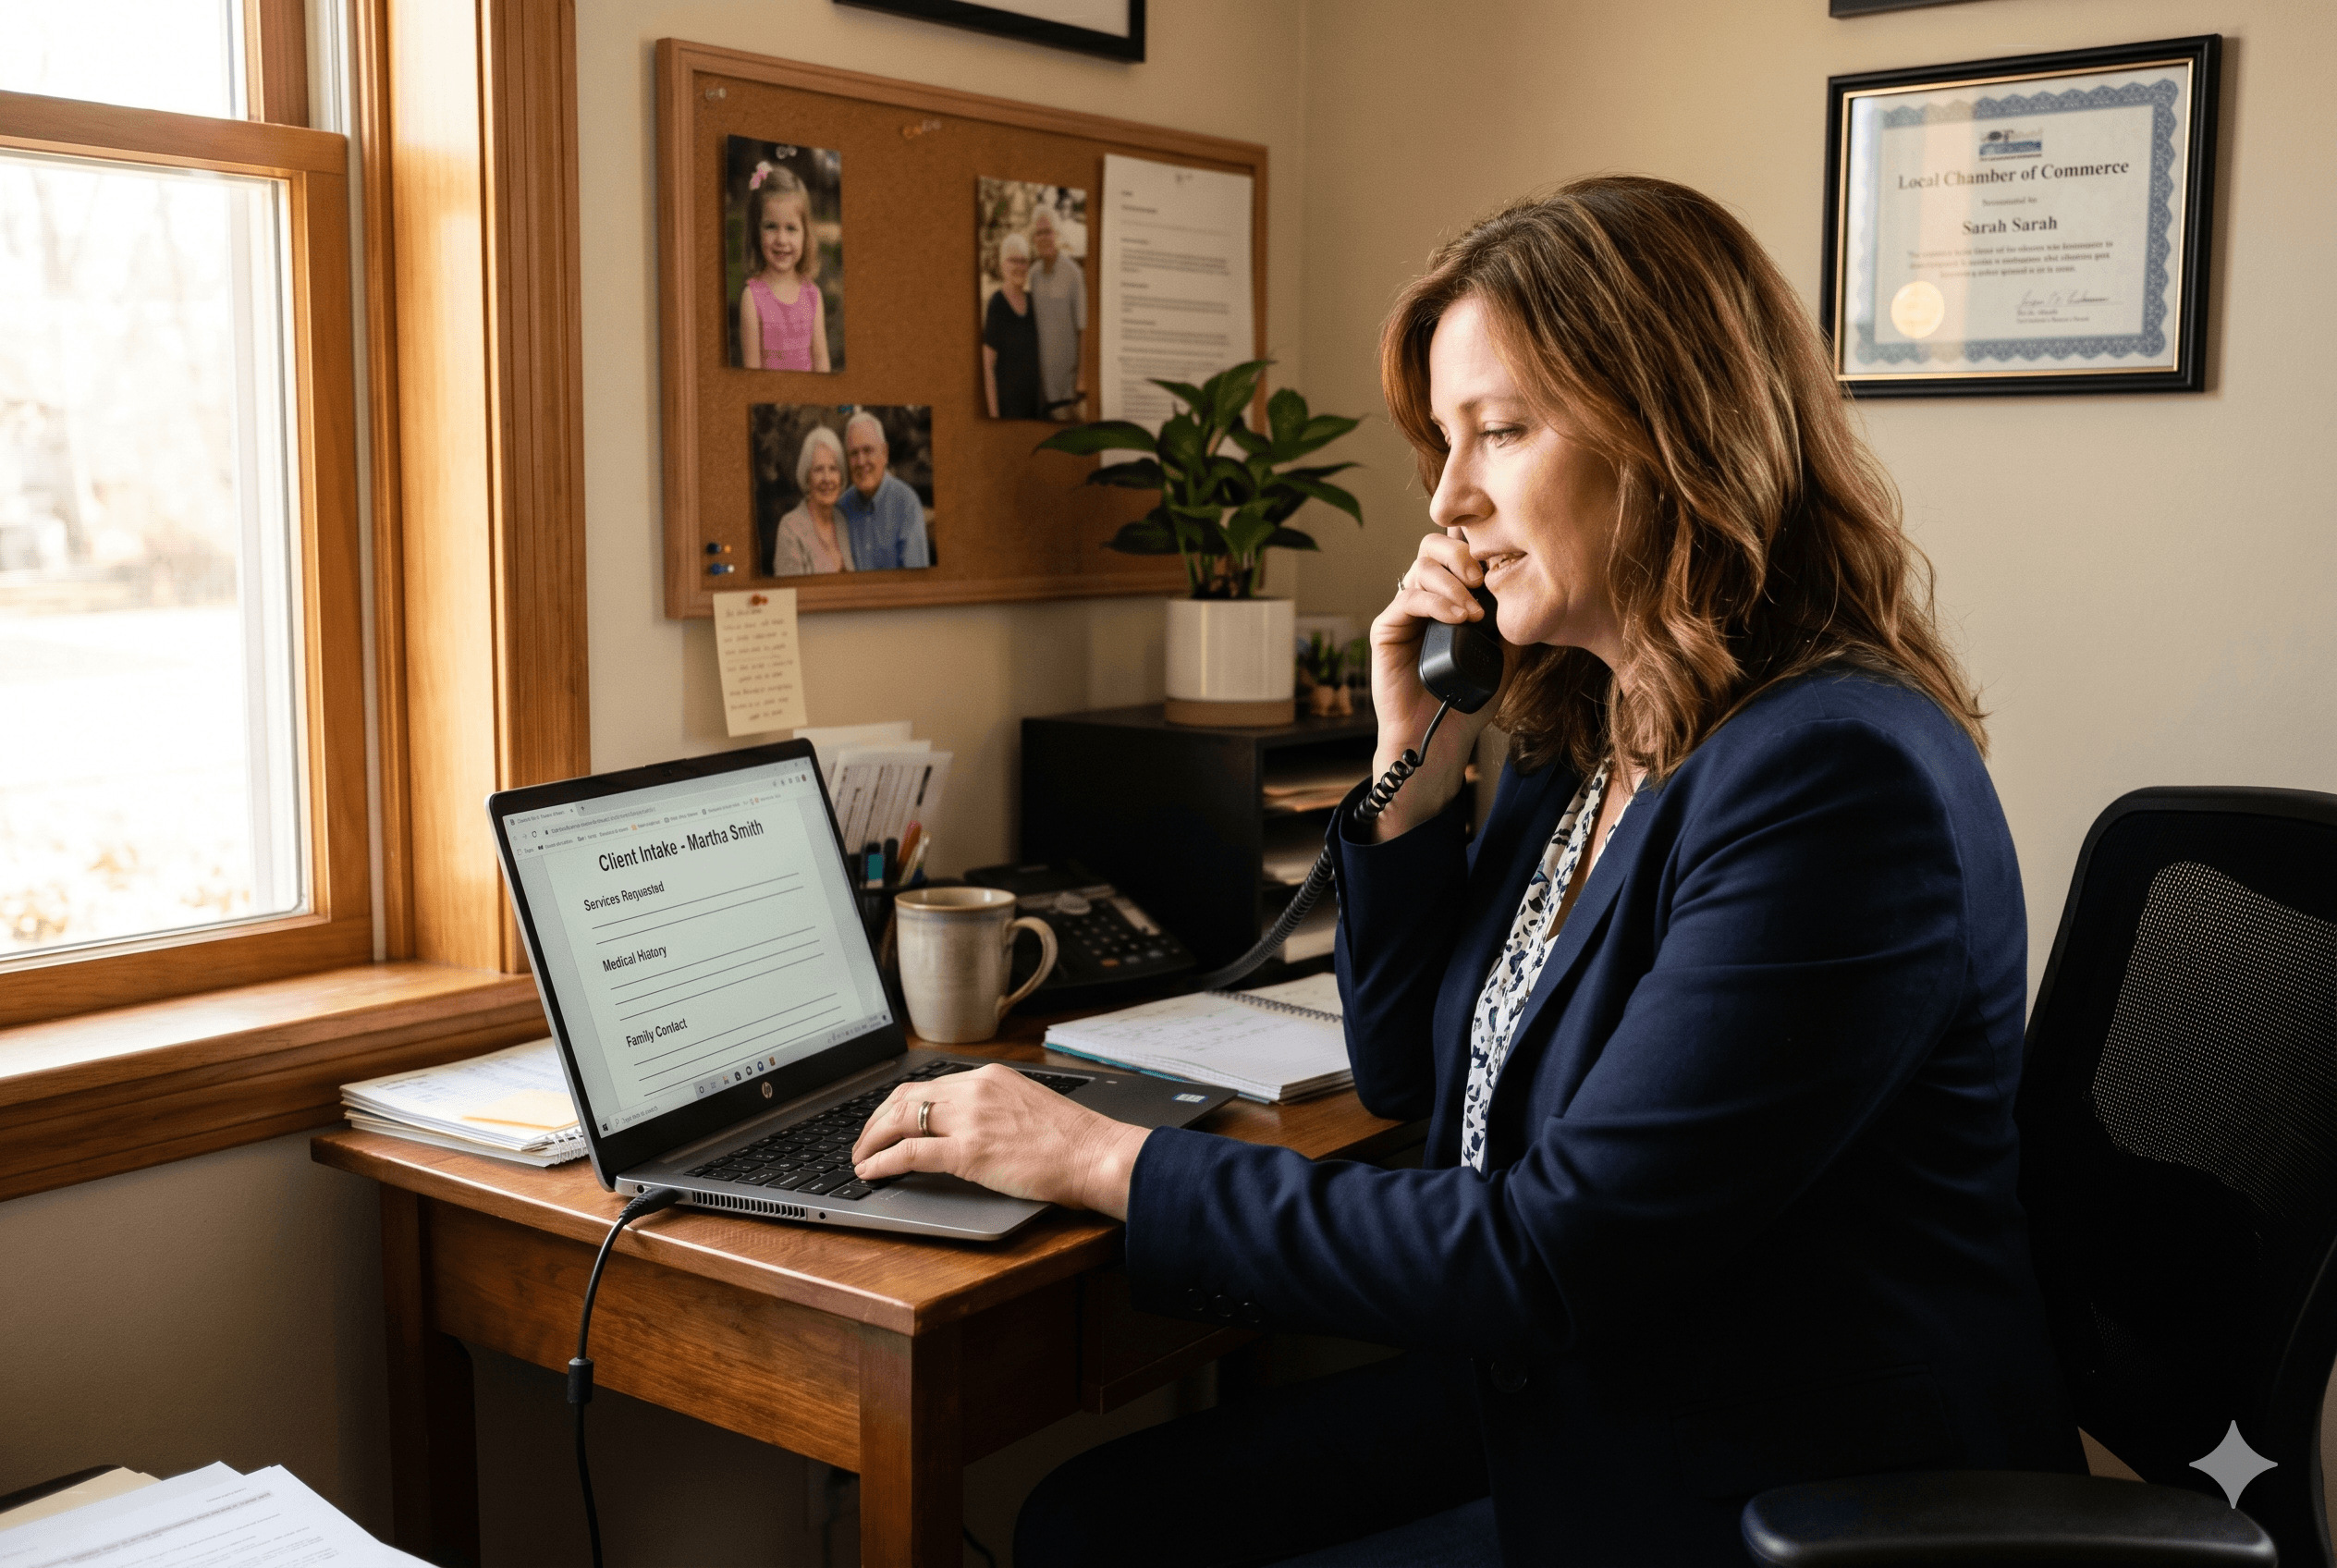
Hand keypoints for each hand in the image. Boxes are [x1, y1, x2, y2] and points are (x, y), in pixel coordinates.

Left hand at [849, 1064, 1150, 1218]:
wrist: (1097, 1154)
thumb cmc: (1072, 1141)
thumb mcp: (1026, 1106)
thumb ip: (993, 1108)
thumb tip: (964, 1126)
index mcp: (989, 1077)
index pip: (928, 1085)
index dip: (897, 1105)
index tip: (884, 1120)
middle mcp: (975, 1090)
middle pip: (905, 1097)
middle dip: (875, 1121)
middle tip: (862, 1142)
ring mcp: (971, 1119)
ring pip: (901, 1121)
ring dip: (872, 1140)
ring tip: (861, 1158)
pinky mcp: (970, 1151)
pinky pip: (910, 1153)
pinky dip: (883, 1162)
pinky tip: (872, 1172)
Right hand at [1366, 529, 1506, 838]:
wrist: (1440, 739)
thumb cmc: (1470, 700)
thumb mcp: (1506, 655)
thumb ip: (1514, 622)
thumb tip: (1542, 591)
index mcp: (1450, 597)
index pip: (1457, 553)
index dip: (1475, 544)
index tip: (1502, 556)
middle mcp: (1424, 598)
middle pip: (1432, 547)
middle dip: (1460, 554)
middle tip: (1483, 578)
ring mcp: (1404, 612)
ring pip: (1421, 568)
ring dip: (1453, 582)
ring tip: (1475, 612)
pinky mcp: (1387, 629)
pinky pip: (1408, 599)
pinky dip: (1436, 602)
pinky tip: (1459, 618)